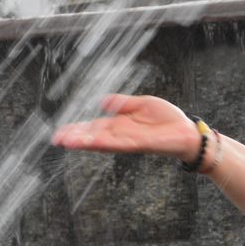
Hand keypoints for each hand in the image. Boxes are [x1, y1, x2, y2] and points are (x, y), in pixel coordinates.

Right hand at [51, 93, 198, 161]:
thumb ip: (122, 103)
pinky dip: (103, 142)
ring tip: (66, 142)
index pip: (94, 128)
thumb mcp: (142, 104)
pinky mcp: (139, 144)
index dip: (78, 129)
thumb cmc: (168, 119)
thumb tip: (102, 102)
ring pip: (101, 141)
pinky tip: (91, 142)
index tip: (62, 132)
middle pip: (93, 136)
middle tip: (57, 139)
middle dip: (75, 138)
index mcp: (120, 125)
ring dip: (84, 142)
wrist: (187, 132)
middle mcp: (121, 134)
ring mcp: (128, 140)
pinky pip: (118, 143)